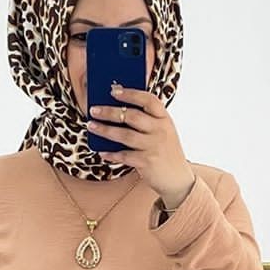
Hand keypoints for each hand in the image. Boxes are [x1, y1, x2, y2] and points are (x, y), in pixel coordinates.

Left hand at [87, 83, 196, 210]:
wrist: (178, 179)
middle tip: (94, 110)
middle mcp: (161, 130)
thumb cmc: (165, 152)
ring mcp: (154, 146)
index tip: (113, 91)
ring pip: (125, 135)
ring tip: (91, 126)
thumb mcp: (162, 132)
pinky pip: (124, 155)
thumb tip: (116, 111)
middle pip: (132, 116)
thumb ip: (147, 121)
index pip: (149, 100)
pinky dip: (111, 154)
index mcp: (165, 119)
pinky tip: (102, 151)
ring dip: (105, 130)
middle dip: (110, 112)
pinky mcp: (147, 162)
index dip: (131, 93)